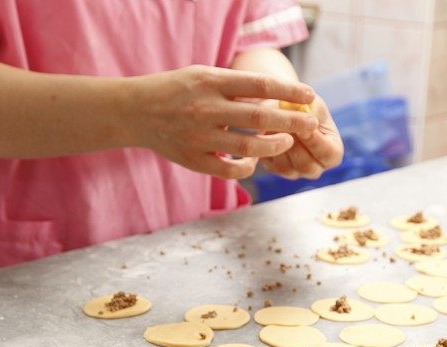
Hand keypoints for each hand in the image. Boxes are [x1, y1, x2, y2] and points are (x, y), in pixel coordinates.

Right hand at [135, 65, 318, 179]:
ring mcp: (199, 137)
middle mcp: (206, 108)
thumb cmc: (178, 90)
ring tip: (288, 142)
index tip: (310, 96)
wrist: (136, 111)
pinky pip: (229, 170)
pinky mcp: (193, 160)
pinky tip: (255, 162)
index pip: (259, 85)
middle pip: (259, 118)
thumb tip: (277, 95)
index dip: (288, 91)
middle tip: (311, 123)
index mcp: (211, 82)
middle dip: (291, 122)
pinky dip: (247, 168)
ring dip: (274, 147)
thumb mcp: (204, 75)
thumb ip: (236, 85)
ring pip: (248, 148)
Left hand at [260, 97, 343, 179]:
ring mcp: (295, 172)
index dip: (316, 141)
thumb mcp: (312, 103)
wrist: (280, 108)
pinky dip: (267, 148)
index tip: (303, 126)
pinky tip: (265, 131)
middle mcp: (315, 168)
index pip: (329, 154)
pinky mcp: (275, 169)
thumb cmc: (303, 105)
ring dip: (279, 144)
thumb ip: (313, 112)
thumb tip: (306, 118)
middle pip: (307, 165)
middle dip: (295, 144)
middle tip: (284, 125)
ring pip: (287, 167)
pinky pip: (271, 164)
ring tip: (273, 124)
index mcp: (332, 153)